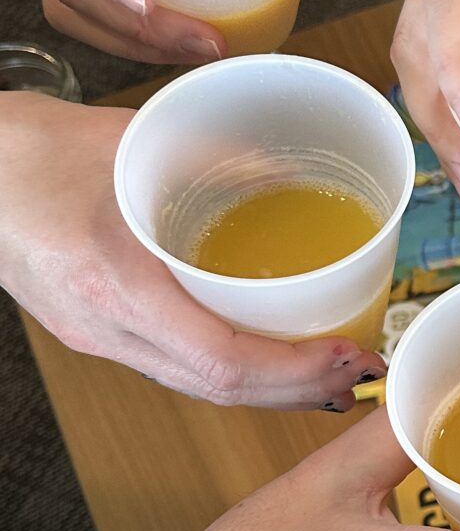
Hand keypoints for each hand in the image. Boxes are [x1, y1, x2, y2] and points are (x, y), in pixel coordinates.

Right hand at [0, 94, 385, 406]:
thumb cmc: (32, 150)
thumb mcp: (133, 139)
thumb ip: (216, 153)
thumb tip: (292, 167)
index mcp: (114, 284)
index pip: (221, 360)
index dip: (294, 370)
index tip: (346, 353)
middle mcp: (105, 327)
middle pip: (219, 389)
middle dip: (298, 390)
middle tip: (356, 370)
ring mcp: (96, 339)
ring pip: (198, 388)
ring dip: (269, 390)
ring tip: (327, 372)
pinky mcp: (95, 335)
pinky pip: (175, 369)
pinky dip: (231, 372)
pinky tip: (265, 356)